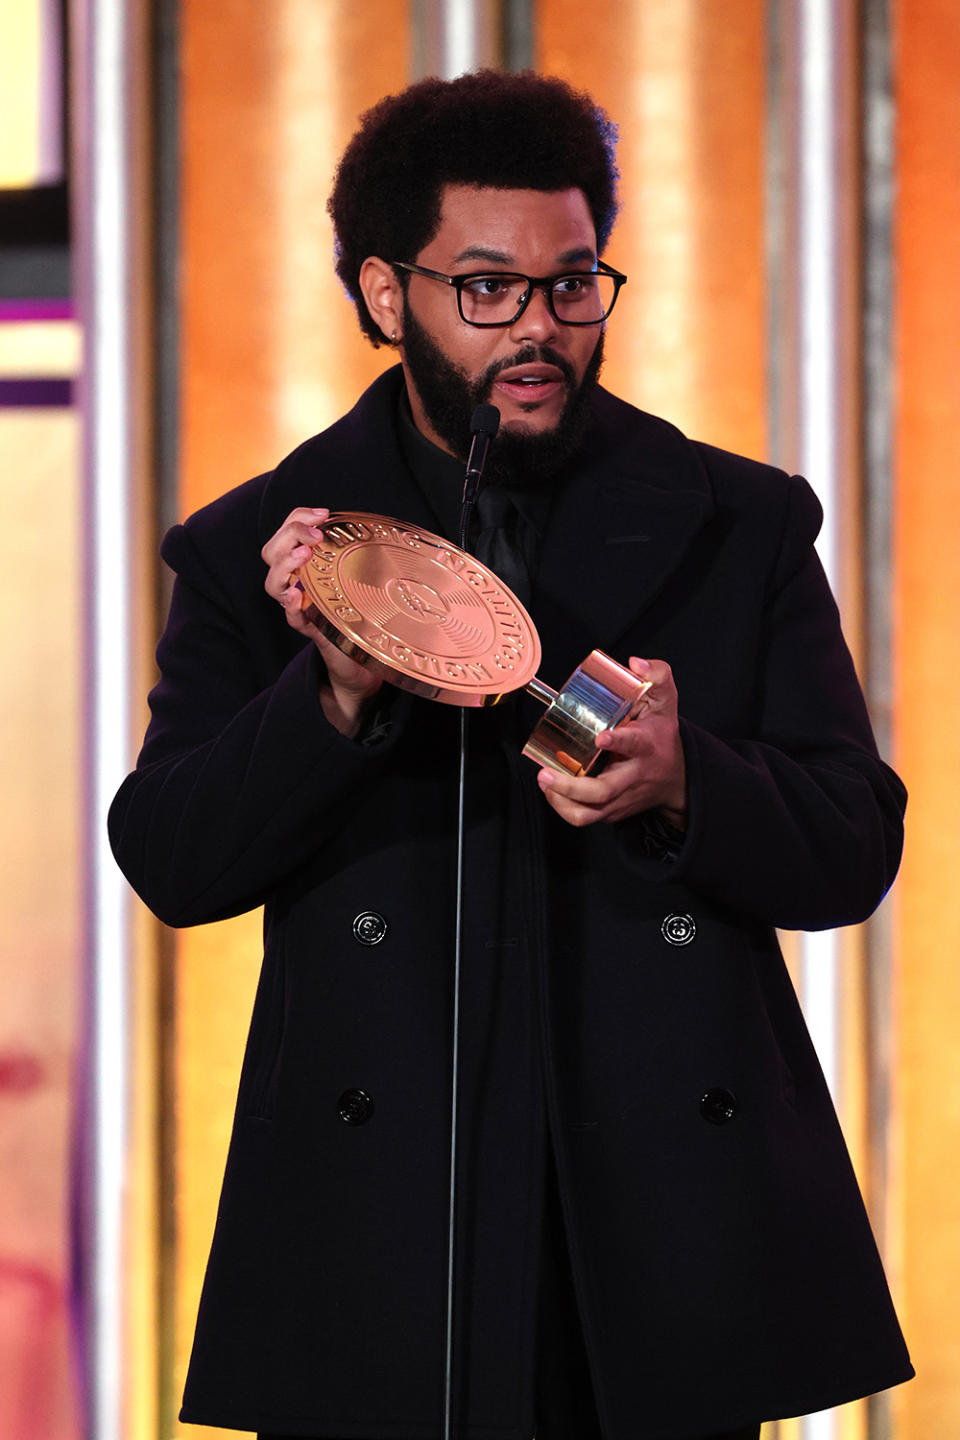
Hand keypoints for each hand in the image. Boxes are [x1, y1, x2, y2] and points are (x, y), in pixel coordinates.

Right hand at [262, 507, 381, 735]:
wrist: (366, 663)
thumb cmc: (365, 616)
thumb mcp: (363, 578)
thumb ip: (361, 554)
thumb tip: (382, 525)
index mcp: (308, 566)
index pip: (287, 532)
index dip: (297, 518)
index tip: (322, 513)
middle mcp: (298, 584)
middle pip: (271, 552)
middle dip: (290, 535)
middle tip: (315, 535)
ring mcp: (302, 608)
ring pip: (273, 583)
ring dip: (285, 565)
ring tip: (304, 555)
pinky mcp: (312, 630)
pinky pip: (292, 617)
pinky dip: (291, 605)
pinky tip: (297, 595)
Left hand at [537, 657, 686, 828]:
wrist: (676, 780)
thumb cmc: (662, 737)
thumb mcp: (666, 702)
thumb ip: (656, 676)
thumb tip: (634, 663)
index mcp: (646, 747)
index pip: (634, 745)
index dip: (618, 742)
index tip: (601, 738)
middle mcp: (632, 777)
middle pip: (603, 792)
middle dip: (571, 787)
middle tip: (546, 773)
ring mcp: (620, 798)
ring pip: (589, 813)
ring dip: (561, 802)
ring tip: (544, 781)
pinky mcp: (610, 810)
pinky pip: (584, 817)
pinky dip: (563, 807)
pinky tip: (550, 789)